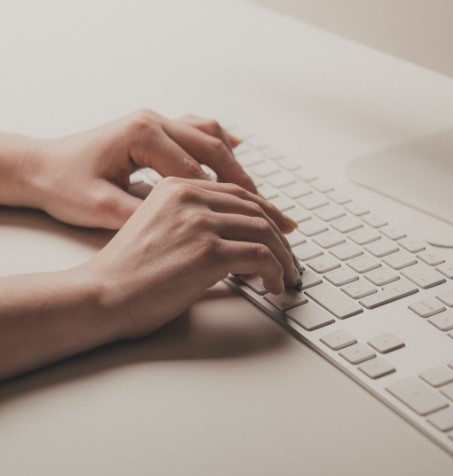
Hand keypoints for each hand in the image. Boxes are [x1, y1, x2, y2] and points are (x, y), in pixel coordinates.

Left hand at [24, 110, 256, 228]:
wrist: (40, 166)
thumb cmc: (64, 185)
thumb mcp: (103, 209)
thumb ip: (149, 216)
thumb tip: (190, 233)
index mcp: (143, 135)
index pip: (199, 172)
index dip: (228, 203)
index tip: (250, 228)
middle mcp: (155, 121)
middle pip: (216, 150)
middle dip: (246, 184)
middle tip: (270, 211)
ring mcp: (157, 122)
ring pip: (212, 137)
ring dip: (237, 166)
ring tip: (257, 195)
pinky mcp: (156, 130)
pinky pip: (199, 131)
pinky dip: (221, 146)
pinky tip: (237, 155)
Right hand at [84, 177, 296, 338]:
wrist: (102, 294)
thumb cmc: (126, 271)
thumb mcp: (158, 229)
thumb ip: (192, 222)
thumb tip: (234, 240)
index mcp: (177, 187)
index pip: (237, 193)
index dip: (267, 212)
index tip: (282, 229)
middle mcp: (190, 197)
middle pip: (256, 210)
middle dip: (280, 236)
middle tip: (289, 258)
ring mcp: (200, 222)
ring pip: (264, 232)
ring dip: (283, 257)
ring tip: (285, 276)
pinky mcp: (208, 251)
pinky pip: (261, 256)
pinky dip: (276, 272)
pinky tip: (274, 285)